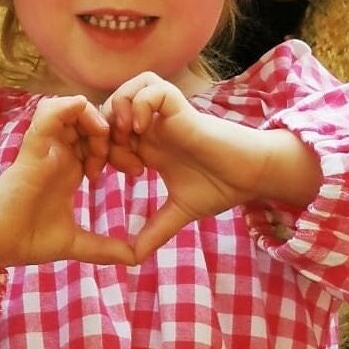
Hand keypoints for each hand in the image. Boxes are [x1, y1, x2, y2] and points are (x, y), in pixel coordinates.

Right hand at [0, 95, 135, 279]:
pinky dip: (69, 109)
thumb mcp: (75, 243)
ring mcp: (44, 149)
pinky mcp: (31, 150)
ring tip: (107, 142)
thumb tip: (135, 259)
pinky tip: (92, 126)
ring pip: (71, 108)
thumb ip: (104, 248)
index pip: (101, 141)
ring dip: (95, 117)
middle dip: (116, 131)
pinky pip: (48, 114)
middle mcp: (58, 154)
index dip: (124, 148)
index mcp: (69, 169)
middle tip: (131, 160)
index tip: (137, 172)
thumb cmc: (25, 240)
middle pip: (91, 120)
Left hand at [101, 73, 322, 260]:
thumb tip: (134, 261)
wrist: (251, 177)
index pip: (107, 135)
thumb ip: (155, 232)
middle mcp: (155, 127)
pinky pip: (152, 87)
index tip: (100, 176)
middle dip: (101, 132)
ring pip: (130, 87)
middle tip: (108, 160)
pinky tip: (140, 129)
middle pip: (111, 108)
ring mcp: (167, 116)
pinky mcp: (182, 108)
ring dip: (117, 110)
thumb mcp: (179, 213)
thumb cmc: (220, 189)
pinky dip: (139, 102)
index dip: (97, 151)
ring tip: (124, 140)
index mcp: (149, 147)